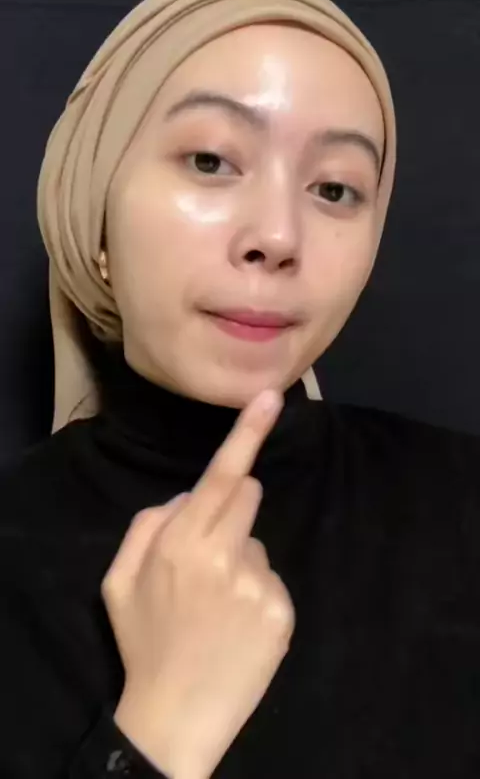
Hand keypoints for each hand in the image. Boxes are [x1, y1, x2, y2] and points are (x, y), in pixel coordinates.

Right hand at [103, 390, 294, 778]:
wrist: (177, 716)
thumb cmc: (144, 642)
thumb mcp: (119, 580)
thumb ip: (149, 524)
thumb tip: (189, 497)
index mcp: (181, 541)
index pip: (222, 475)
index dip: (250, 431)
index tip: (274, 395)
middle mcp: (224, 553)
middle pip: (248, 495)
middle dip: (232, 508)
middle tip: (209, 552)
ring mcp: (258, 583)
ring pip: (257, 542)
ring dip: (240, 559)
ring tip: (218, 605)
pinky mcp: (283, 611)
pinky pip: (271, 580)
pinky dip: (256, 594)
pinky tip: (238, 625)